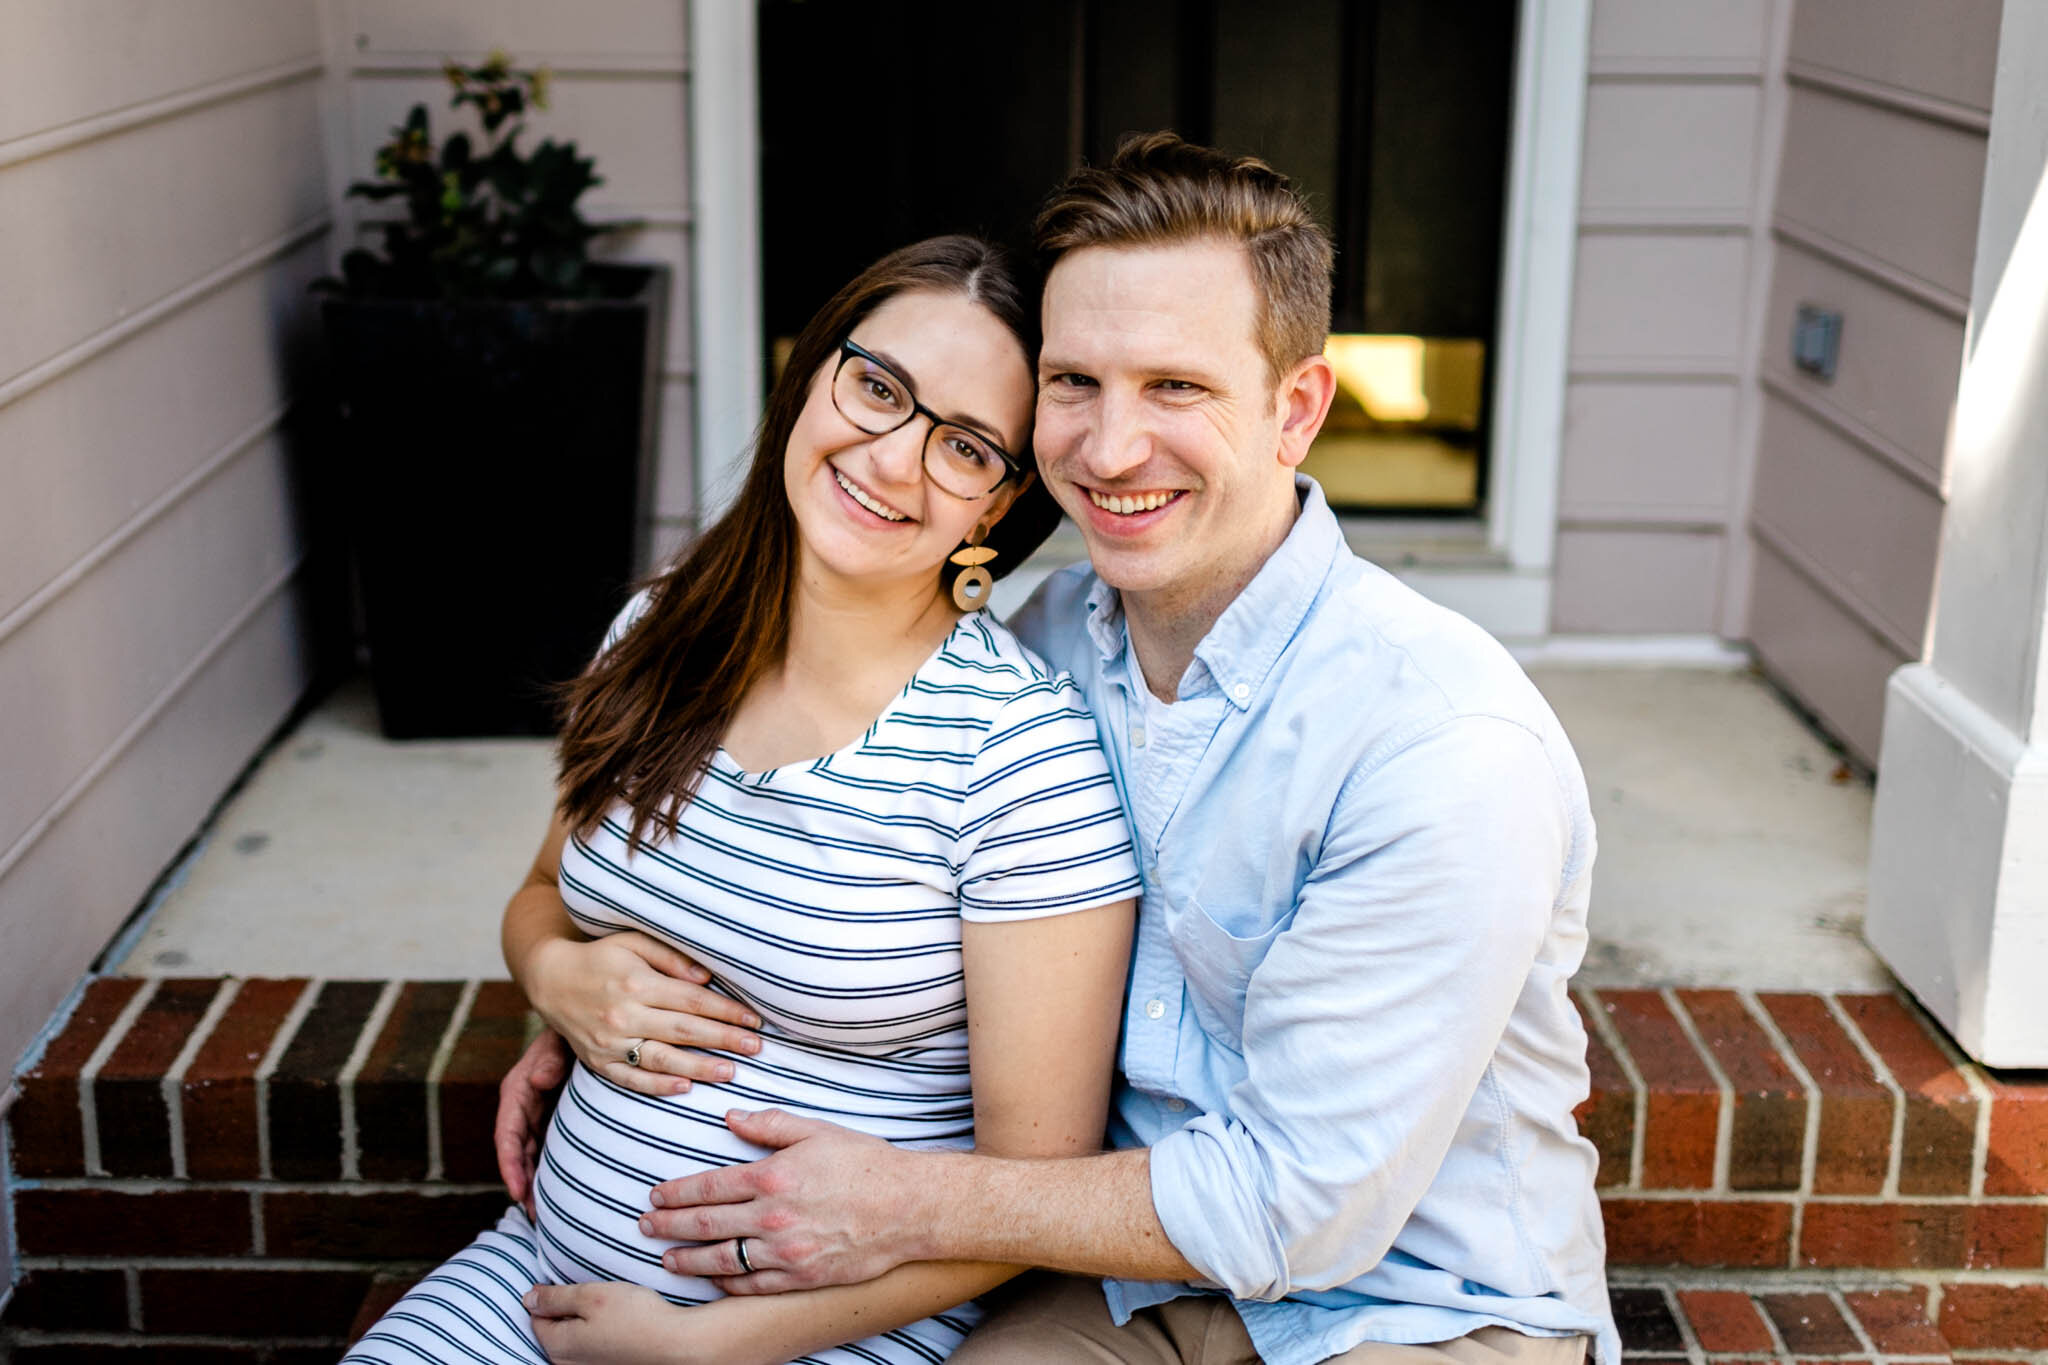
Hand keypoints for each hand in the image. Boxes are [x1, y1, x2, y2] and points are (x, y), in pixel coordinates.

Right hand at [496, 1030, 567, 1217]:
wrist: (590, 1023)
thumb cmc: (571, 1032)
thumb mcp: (559, 1041)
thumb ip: (551, 1058)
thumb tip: (538, 1078)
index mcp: (518, 1089)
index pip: (508, 1132)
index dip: (510, 1164)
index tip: (516, 1190)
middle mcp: (523, 1104)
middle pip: (516, 1151)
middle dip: (521, 1182)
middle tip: (532, 1213)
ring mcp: (537, 1112)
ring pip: (529, 1153)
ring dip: (532, 1182)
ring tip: (540, 1214)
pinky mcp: (552, 1116)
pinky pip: (544, 1146)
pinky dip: (545, 1169)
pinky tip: (554, 1191)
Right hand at [526, 931, 763, 1097]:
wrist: (550, 979)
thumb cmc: (601, 956)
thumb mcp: (634, 942)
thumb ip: (671, 957)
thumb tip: (706, 978)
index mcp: (636, 983)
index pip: (691, 1000)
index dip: (726, 1010)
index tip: (754, 1019)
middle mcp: (623, 1015)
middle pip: (683, 1031)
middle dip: (724, 1039)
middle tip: (757, 1047)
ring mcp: (609, 1042)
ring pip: (661, 1059)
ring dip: (699, 1067)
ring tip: (731, 1072)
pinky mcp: (597, 1062)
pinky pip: (630, 1079)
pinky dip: (657, 1086)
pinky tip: (685, 1088)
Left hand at [526, 1281, 706, 1364]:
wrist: (677, 1344)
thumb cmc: (636, 1317)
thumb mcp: (591, 1296)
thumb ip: (555, 1297)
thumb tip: (528, 1298)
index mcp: (557, 1345)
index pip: (536, 1314)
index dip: (550, 1292)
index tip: (572, 1280)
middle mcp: (566, 1364)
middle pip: (554, 1328)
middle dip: (566, 1308)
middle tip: (593, 1291)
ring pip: (574, 1337)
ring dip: (584, 1321)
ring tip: (608, 1306)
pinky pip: (592, 1346)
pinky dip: (599, 1333)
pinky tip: (619, 1323)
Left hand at [639, 1109, 924, 1291]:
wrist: (910, 1206)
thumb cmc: (866, 1163)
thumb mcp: (817, 1131)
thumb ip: (770, 1125)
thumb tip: (730, 1117)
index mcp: (773, 1176)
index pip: (708, 1186)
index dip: (676, 1192)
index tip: (655, 1194)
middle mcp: (773, 1217)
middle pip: (705, 1225)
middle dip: (668, 1226)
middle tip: (645, 1226)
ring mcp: (786, 1252)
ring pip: (722, 1260)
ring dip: (688, 1261)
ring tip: (667, 1259)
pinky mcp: (802, 1276)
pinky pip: (753, 1286)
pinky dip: (728, 1284)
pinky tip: (714, 1280)